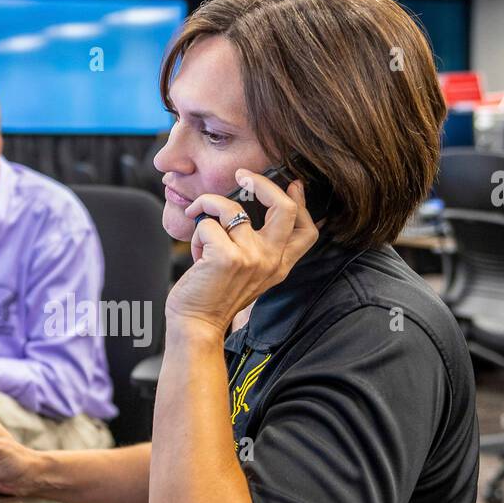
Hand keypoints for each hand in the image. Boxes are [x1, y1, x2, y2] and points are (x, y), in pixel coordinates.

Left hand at [167, 169, 319, 335]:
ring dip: (208, 212)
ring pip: (231, 208)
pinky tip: (196, 254)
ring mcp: (251, 258)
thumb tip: (249, 209)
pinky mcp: (226, 257)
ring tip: (200, 232)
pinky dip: (196, 233)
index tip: (293, 185)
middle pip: (284, 208)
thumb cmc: (214, 298)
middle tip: (242, 175)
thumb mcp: (248, 274)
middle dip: (263, 183)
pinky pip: (207, 223)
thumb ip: (257, 248)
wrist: (197, 326)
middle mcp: (270, 261)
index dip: (302, 203)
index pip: (307, 230)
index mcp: (279, 266)